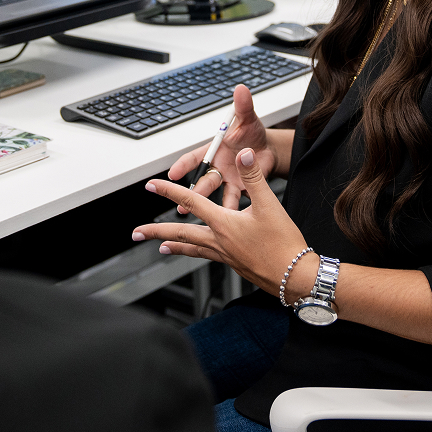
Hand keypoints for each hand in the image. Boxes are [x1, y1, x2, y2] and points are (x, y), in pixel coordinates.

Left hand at [134, 148, 316, 297]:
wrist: (295, 277)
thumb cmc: (283, 243)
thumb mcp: (270, 204)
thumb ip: (253, 177)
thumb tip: (243, 154)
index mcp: (224, 224)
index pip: (191, 202)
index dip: (169, 191)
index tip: (151, 186)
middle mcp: (219, 241)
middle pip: (180, 233)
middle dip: (155, 230)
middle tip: (136, 232)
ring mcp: (225, 255)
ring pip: (192, 248)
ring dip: (173, 244)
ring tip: (159, 245)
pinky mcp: (234, 264)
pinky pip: (206, 256)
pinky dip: (195, 252)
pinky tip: (199, 252)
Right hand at [167, 84, 277, 210]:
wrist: (269, 150)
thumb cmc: (252, 133)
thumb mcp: (248, 119)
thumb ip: (243, 106)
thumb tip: (241, 89)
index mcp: (214, 150)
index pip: (194, 157)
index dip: (182, 165)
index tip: (171, 174)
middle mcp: (217, 167)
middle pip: (203, 179)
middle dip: (193, 191)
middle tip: (184, 203)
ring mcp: (228, 180)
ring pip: (217, 194)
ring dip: (209, 206)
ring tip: (202, 217)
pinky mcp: (242, 189)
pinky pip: (237, 200)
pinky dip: (234, 210)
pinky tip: (231, 218)